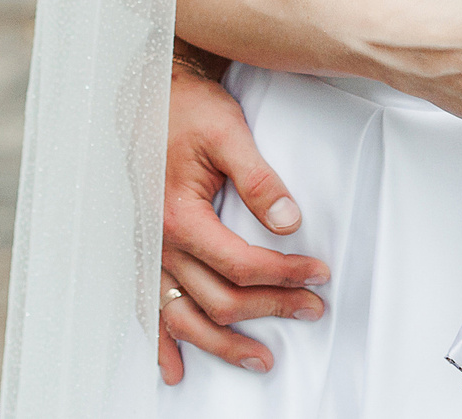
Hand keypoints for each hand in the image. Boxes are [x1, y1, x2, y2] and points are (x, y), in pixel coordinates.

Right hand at [155, 65, 330, 384]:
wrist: (146, 94)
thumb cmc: (185, 108)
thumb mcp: (228, 133)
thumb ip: (259, 180)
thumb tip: (289, 222)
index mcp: (179, 216)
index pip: (240, 264)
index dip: (284, 275)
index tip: (317, 274)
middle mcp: (159, 242)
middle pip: (218, 298)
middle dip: (270, 308)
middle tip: (311, 309)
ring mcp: (149, 251)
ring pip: (184, 316)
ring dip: (222, 343)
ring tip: (259, 358)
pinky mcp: (145, 249)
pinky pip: (148, 307)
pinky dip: (161, 341)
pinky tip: (171, 368)